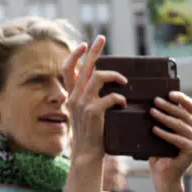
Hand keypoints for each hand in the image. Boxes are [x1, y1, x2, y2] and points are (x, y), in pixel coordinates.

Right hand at [62, 36, 125, 160]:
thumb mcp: (85, 112)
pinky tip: (123, 103)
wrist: (87, 153)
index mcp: (71, 95)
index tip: (84, 44)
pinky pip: (110, 96)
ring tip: (124, 81)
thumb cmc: (91, 134)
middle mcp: (74, 96)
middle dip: (93, 50)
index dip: (75, 54)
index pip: (68, 69)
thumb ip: (90, 97)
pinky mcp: (93, 112)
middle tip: (101, 38)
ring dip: (114, 76)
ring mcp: (82, 103)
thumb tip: (103, 82)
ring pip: (98, 77)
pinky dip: (119, 98)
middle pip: (83, 66)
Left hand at [148, 92, 191, 184]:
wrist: (163, 175)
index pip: (190, 107)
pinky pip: (178, 139)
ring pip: (181, 125)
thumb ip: (161, 121)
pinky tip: (154, 130)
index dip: (181, 98)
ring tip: (152, 112)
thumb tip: (150, 105)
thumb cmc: (159, 153)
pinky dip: (165, 134)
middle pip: (184, 114)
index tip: (169, 93)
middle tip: (155, 101)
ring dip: (165, 118)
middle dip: (169, 106)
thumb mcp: (160, 133)